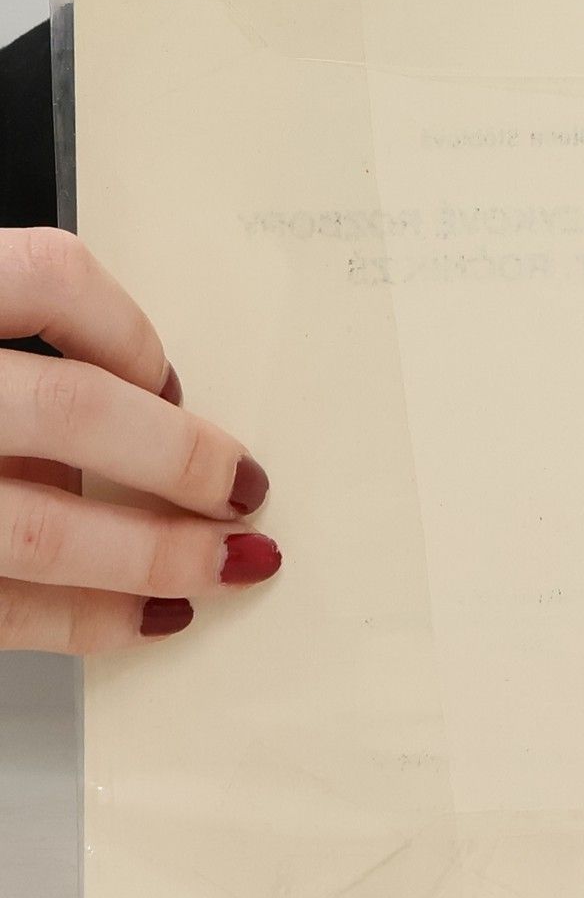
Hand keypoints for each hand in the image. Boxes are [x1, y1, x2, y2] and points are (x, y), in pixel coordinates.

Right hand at [0, 230, 280, 653]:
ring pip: (36, 524)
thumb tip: (142, 410)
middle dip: (180, 459)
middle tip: (245, 489)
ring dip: (151, 553)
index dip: (128, 330)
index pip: (44, 277)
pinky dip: (83, 619)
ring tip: (222, 565)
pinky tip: (143, 618)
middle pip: (65, 410)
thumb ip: (4, 361)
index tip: (171, 380)